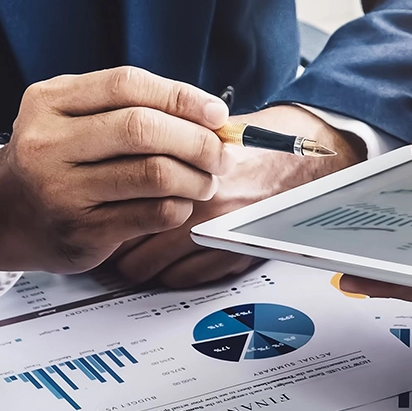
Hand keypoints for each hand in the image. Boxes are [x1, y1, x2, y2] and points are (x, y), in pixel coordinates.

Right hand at [0, 68, 230, 272]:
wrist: (2, 214)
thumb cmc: (56, 161)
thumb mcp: (74, 118)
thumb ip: (131, 108)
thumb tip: (211, 116)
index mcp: (51, 102)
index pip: (128, 85)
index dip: (182, 97)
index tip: (217, 113)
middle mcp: (50, 143)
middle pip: (144, 130)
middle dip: (198, 141)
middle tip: (221, 154)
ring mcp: (63, 190)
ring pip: (155, 175)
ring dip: (196, 178)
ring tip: (206, 181)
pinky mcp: (83, 231)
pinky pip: (153, 214)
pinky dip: (180, 207)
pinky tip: (180, 204)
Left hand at [113, 105, 363, 287]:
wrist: (311, 162)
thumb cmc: (266, 143)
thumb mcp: (210, 132)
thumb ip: (166, 146)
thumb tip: (122, 159)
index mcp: (190, 173)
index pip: (124, 205)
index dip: (106, 211)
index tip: (101, 212)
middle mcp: (202, 209)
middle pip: (129, 244)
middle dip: (117, 244)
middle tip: (112, 239)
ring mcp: (219, 237)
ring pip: (151, 268)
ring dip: (141, 263)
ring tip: (138, 254)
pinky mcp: (236, 257)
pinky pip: (185, 279)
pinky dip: (174, 273)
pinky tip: (172, 261)